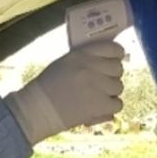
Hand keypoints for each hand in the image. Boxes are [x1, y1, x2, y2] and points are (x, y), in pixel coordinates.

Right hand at [3, 40, 124, 144]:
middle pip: (118, 69)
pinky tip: (98, 108)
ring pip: (119, 87)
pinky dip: (109, 108)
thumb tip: (108, 62)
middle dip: (112, 76)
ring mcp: (97, 86)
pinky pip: (117, 104)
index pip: (113, 48)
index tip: (114, 61)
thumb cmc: (49, 86)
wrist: (37, 109)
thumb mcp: (65, 62)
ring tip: (95, 97)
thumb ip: (86, 59)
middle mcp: (92, 67)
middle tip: (101, 83)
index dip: (117, 56)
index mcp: (82, 54)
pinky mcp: (99, 105)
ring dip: (110, 93)